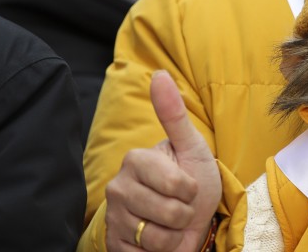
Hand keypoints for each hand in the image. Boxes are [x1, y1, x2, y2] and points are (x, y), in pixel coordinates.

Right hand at [104, 70, 221, 250]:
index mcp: (136, 160)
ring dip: (175, 235)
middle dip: (185, 214)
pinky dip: (161, 251)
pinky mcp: (115, 244)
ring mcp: (114, 218)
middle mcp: (118, 187)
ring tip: (172, 222)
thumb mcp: (191, 146)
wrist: (189, 217)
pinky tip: (158, 239)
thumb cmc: (193, 178)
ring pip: (158, 237)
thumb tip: (158, 74)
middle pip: (169, 213)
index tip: (189, 186)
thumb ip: (173, 114)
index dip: (192, 191)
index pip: (177, 187)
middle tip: (181, 205)